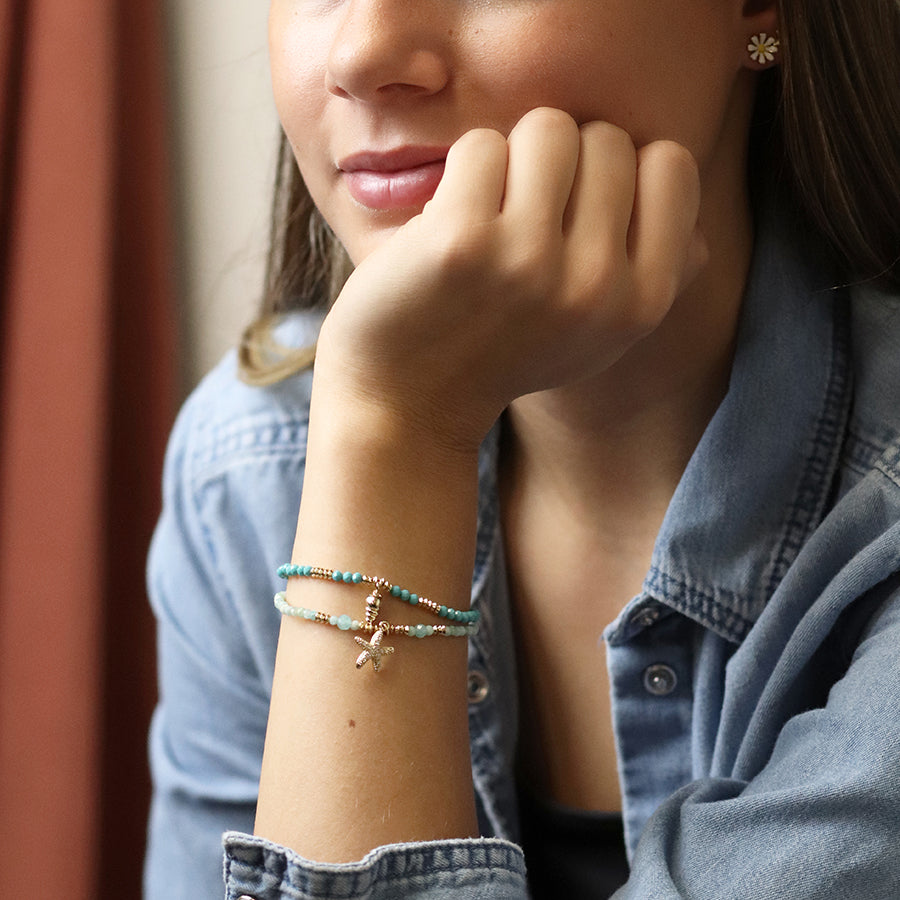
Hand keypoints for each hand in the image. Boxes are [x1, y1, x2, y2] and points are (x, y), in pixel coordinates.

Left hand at [316, 107, 703, 453]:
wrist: (410, 403)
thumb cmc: (503, 351)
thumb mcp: (598, 332)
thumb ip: (653, 266)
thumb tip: (682, 188)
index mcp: (642, 304)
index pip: (671, 164)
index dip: (622, 170)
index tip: (579, 208)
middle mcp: (596, 286)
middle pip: (607, 138)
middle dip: (562, 164)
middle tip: (523, 217)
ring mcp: (529, 261)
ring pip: (547, 128)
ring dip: (512, 158)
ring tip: (489, 215)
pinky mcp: (462, 241)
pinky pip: (481, 145)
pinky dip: (461, 173)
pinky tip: (447, 223)